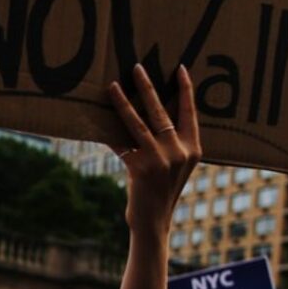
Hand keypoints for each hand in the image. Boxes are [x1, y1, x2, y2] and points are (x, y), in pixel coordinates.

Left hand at [109, 64, 200, 237]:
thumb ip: (173, 144)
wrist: (154, 221)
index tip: (179, 69)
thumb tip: (154, 115)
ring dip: (123, 101)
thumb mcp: (177, 166)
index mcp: (194, 148)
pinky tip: (93, 119)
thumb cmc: (161, 191)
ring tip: (113, 85)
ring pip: (138, 122)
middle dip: (148, 87)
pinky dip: (106, 130)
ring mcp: (160, 159)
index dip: (185, 90)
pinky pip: (119, 142)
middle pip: (162, 111)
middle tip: (137, 67)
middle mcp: (180, 151)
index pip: (190, 112)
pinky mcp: (140, 167)